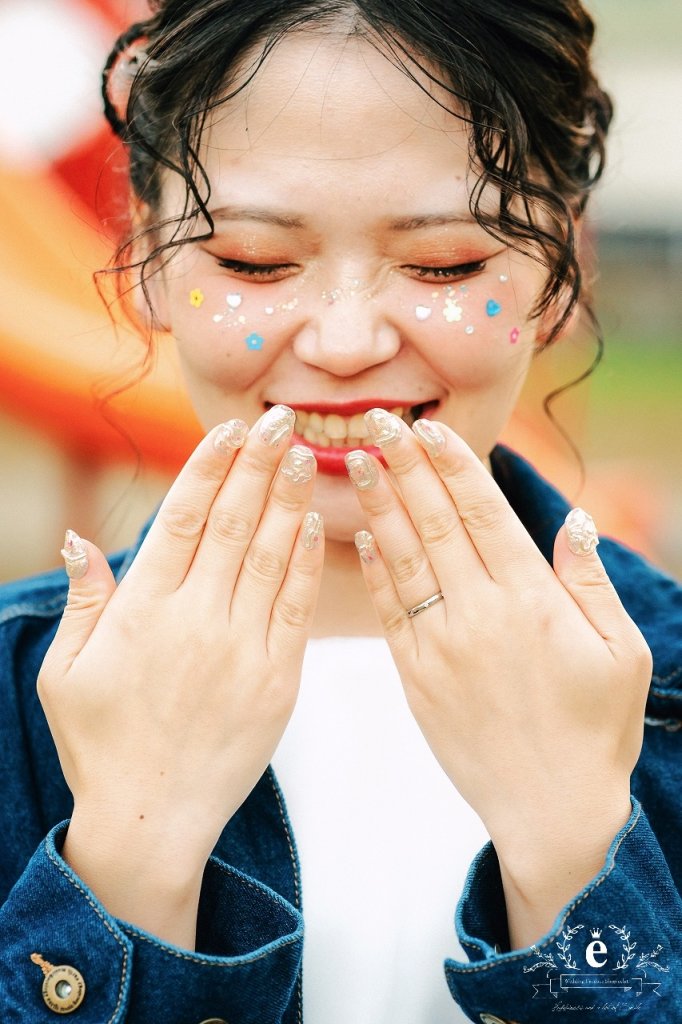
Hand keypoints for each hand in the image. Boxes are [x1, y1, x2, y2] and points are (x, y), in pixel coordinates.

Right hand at [38, 407, 323, 944]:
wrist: (153, 821)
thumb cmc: (101, 744)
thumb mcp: (65, 672)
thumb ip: (83, 600)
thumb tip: (78, 537)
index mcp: (143, 612)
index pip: (181, 518)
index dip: (209, 468)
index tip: (231, 429)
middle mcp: (196, 621)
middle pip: (233, 524)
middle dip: (259, 465)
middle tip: (281, 419)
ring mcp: (242, 650)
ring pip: (270, 556)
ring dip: (288, 500)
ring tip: (304, 454)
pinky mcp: (278, 681)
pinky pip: (295, 608)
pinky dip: (305, 562)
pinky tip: (314, 524)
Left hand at [346, 411, 651, 939]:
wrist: (551, 810)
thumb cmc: (597, 729)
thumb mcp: (621, 652)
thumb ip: (590, 582)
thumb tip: (576, 519)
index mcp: (531, 600)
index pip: (483, 514)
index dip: (453, 465)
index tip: (428, 426)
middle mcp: (479, 614)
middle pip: (434, 523)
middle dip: (405, 466)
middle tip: (378, 421)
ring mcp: (442, 645)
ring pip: (403, 558)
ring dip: (378, 505)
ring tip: (356, 459)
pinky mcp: (416, 675)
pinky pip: (389, 610)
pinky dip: (374, 568)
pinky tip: (361, 534)